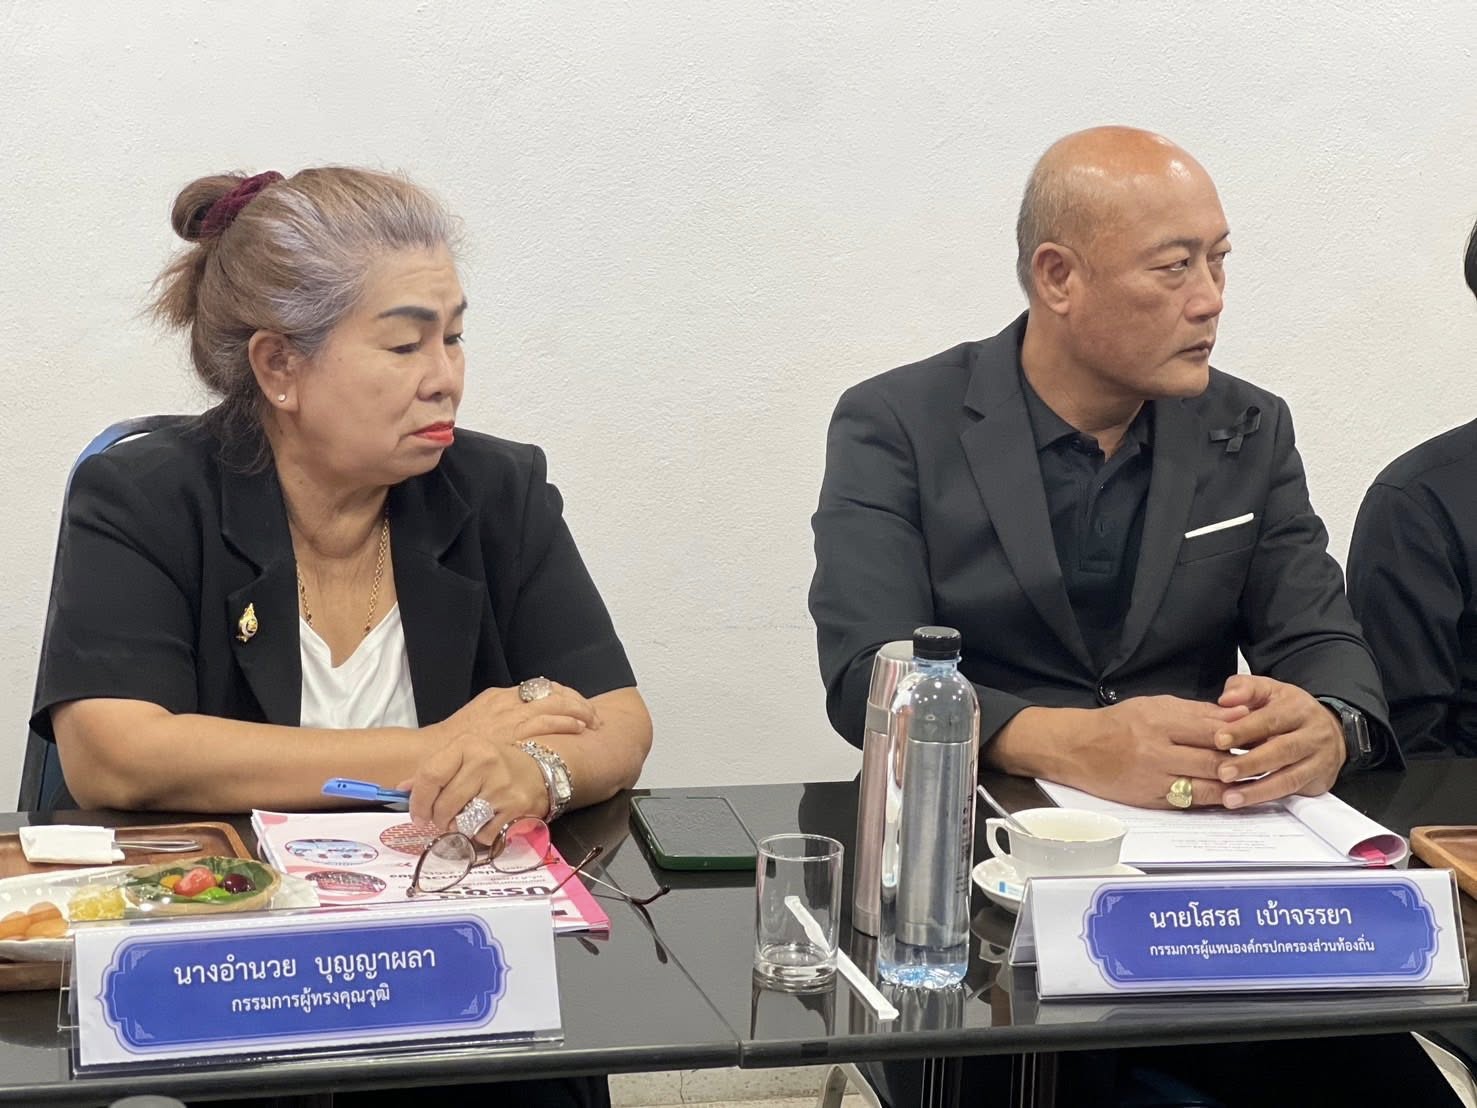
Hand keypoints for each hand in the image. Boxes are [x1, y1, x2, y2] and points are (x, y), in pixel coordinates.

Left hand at [406, 735, 548, 840]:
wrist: (539, 772)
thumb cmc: (494, 766)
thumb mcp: (463, 758)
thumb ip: (432, 772)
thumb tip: (401, 790)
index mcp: (467, 746)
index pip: (430, 776)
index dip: (418, 801)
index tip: (418, 815)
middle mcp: (485, 762)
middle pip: (444, 804)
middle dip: (438, 819)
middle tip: (443, 819)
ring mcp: (502, 785)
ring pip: (462, 821)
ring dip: (459, 826)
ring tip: (467, 817)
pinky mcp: (515, 807)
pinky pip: (482, 833)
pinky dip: (480, 834)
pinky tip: (487, 821)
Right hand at [435, 682, 601, 749]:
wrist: (433, 755)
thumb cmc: (452, 746)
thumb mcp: (477, 724)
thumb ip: (498, 722)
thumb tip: (517, 728)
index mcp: (499, 697)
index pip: (541, 688)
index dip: (563, 696)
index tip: (576, 705)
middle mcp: (508, 702)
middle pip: (554, 693)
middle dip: (577, 703)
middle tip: (593, 715)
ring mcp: (512, 716)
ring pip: (556, 705)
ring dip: (579, 712)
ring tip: (594, 721)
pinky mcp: (514, 733)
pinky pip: (548, 723)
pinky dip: (567, 724)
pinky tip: (580, 728)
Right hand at [1050, 695, 1248, 807]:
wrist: (1077, 749)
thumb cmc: (1118, 723)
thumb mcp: (1155, 705)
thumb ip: (1197, 711)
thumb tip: (1239, 715)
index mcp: (1159, 722)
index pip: (1211, 729)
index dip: (1241, 734)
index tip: (1262, 735)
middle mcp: (1157, 752)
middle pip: (1213, 760)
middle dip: (1243, 762)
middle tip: (1266, 761)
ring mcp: (1154, 779)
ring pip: (1207, 786)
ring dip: (1234, 785)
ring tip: (1253, 780)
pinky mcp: (1151, 800)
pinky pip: (1191, 803)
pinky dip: (1213, 799)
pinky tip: (1228, 795)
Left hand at [1211, 675, 1345, 807]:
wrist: (1330, 729)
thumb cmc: (1288, 710)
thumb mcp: (1268, 690)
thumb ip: (1244, 689)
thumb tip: (1226, 698)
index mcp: (1297, 708)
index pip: (1270, 719)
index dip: (1244, 729)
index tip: (1219, 740)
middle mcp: (1313, 734)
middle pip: (1282, 750)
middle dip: (1250, 763)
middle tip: (1222, 773)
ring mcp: (1320, 760)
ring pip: (1289, 777)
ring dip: (1258, 790)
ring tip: (1230, 797)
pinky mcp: (1320, 780)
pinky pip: (1293, 792)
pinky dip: (1268, 798)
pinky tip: (1247, 802)